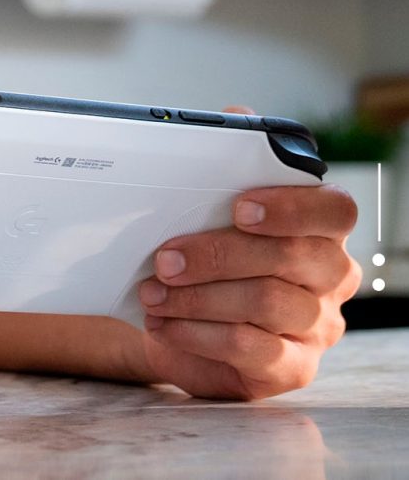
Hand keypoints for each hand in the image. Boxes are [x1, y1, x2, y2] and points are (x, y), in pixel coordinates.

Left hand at [138, 108, 360, 398]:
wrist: (174, 321)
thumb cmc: (199, 260)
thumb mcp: (206, 213)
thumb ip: (228, 165)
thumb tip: (237, 117)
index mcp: (320, 229)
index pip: (333, 210)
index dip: (291, 206)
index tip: (238, 206)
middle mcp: (330, 276)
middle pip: (295, 258)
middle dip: (220, 255)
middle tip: (165, 258)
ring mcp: (316, 326)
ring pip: (268, 304)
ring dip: (200, 296)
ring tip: (152, 293)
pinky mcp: (292, 368)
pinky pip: (252, 350)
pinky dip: (199, 334)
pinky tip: (164, 324)